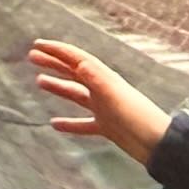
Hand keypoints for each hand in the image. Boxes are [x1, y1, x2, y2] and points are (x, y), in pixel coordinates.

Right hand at [30, 40, 171, 167]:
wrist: (157, 143)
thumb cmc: (138, 118)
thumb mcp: (115, 96)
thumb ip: (98, 81)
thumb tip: (80, 64)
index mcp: (104, 78)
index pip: (77, 59)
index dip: (57, 50)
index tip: (37, 44)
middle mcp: (103, 90)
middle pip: (74, 72)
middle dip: (53, 63)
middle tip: (32, 56)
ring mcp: (104, 108)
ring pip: (76, 95)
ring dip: (58, 86)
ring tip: (38, 81)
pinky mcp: (106, 127)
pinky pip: (82, 123)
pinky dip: (68, 122)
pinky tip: (54, 123)